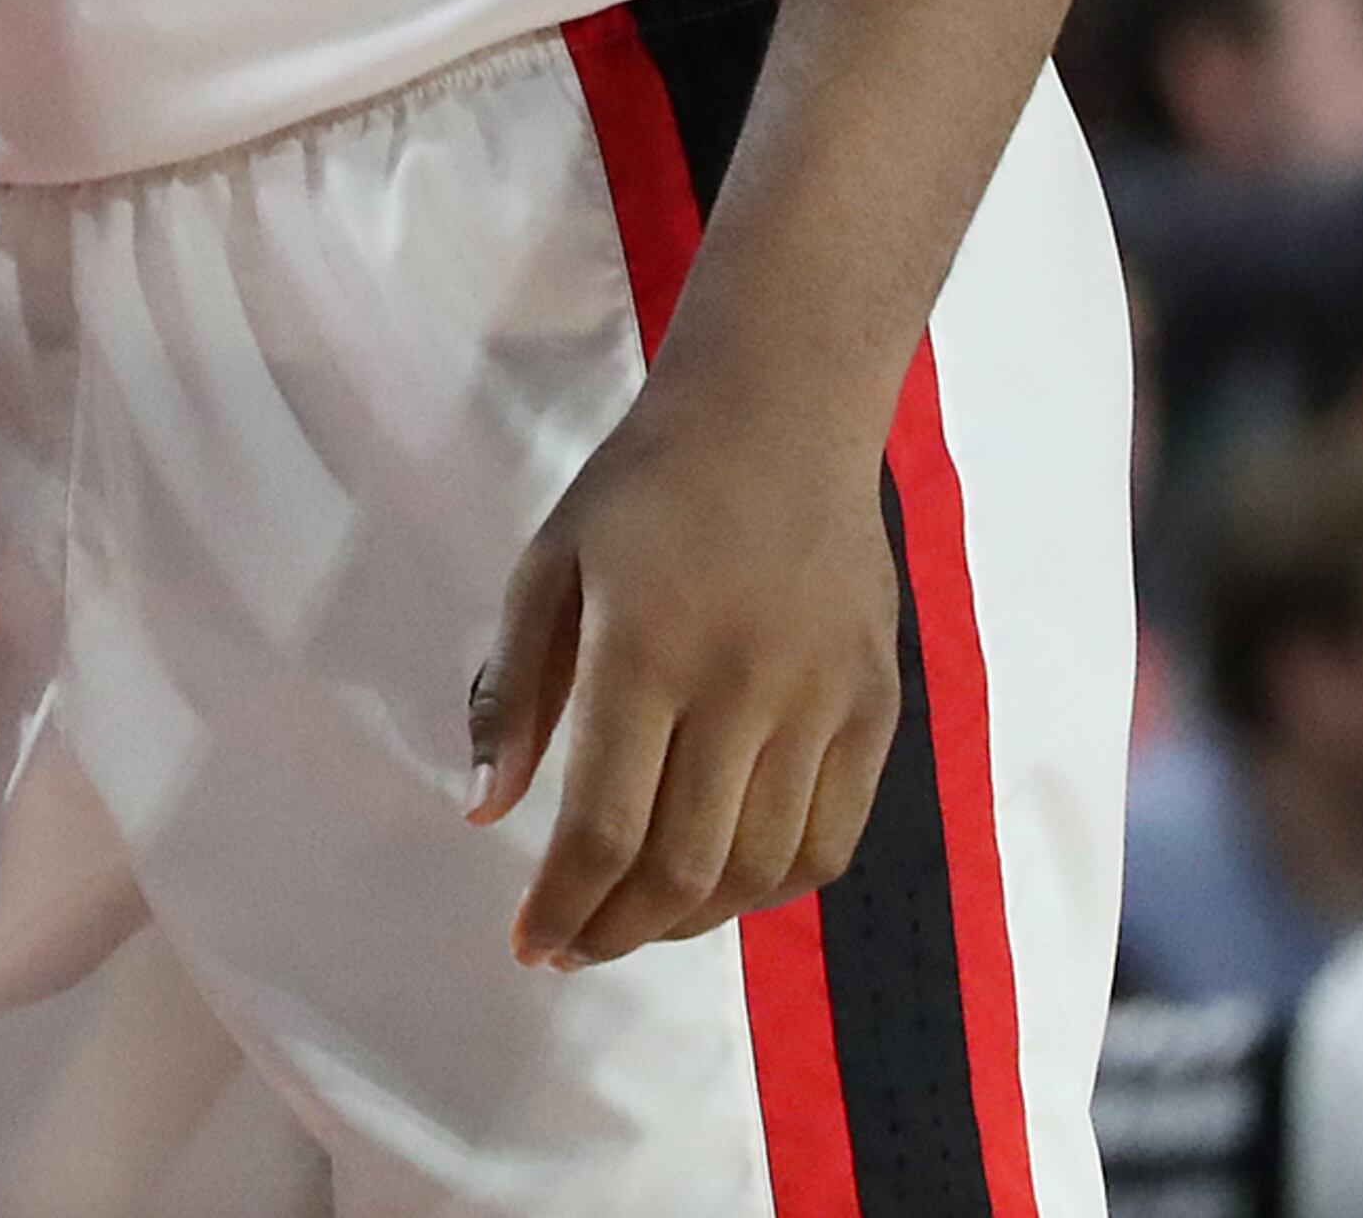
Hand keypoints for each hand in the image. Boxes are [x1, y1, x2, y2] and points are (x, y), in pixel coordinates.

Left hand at [467, 376, 899, 967]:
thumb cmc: (645, 483)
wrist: (779, 415)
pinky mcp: (875, 710)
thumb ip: (516, 690)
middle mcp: (741, 688)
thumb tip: (487, 811)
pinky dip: (771, 888)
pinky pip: (828, 843)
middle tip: (573, 947)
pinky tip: (722, 886)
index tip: (527, 944)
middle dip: (615, 930)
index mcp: (644, 648)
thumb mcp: (550, 561)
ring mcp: (819, 704)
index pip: (603, 824)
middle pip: (682, 867)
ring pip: (758, 870)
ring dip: (689, 920)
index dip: (562, 903)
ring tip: (635, 920)